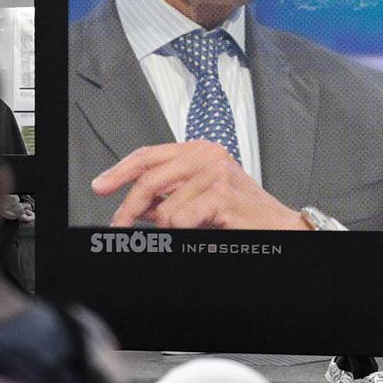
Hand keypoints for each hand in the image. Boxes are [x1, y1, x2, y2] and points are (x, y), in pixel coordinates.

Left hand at [93, 141, 307, 229]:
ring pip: (164, 208)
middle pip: (148, 178)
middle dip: (129, 207)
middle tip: (120, 225)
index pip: (149, 155)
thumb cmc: (245, 214)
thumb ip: (170, 196)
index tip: (102, 186)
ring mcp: (215, 173)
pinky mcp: (220, 195)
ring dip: (172, 227)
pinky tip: (205, 228)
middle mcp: (208, 156)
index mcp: (202, 151)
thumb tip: (140, 204)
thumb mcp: (202, 199)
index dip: (120, 171)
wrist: (280, 227)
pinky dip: (186, 231)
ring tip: (196, 228)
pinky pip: (180, 220)